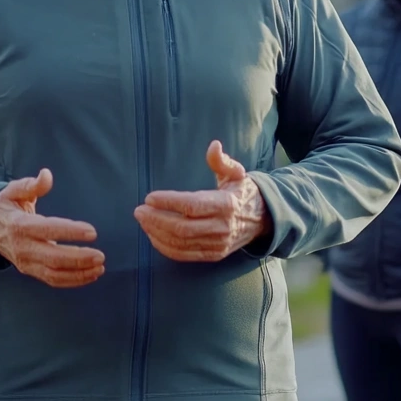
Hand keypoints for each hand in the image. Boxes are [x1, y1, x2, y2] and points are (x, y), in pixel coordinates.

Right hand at [0, 169, 104, 287]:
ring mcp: (26, 262)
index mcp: (19, 225)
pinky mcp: (30, 271)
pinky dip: (72, 281)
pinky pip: (52, 280)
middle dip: (78, 258)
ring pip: (54, 274)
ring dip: (78, 274)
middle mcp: (23, 247)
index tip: (92, 232)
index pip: (48, 230)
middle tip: (100, 255)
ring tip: (99, 268)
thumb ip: (31, 184)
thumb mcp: (13, 191)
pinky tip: (90, 275)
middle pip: (53, 257)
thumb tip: (47, 175)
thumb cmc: (6, 206)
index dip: (70, 232)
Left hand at [134, 141, 272, 262]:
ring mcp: (217, 244)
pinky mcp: (213, 255)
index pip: (192, 206)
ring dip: (156, 233)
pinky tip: (153, 234)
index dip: (168, 202)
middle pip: (182, 228)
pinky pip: (184, 255)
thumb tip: (214, 146)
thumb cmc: (242, 192)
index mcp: (226, 204)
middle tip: (139, 210)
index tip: (149, 197)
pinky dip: (164, 246)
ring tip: (143, 220)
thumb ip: (222, 161)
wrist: (262, 220)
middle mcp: (222, 227)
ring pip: (180, 243)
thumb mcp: (236, 173)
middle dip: (156, 220)